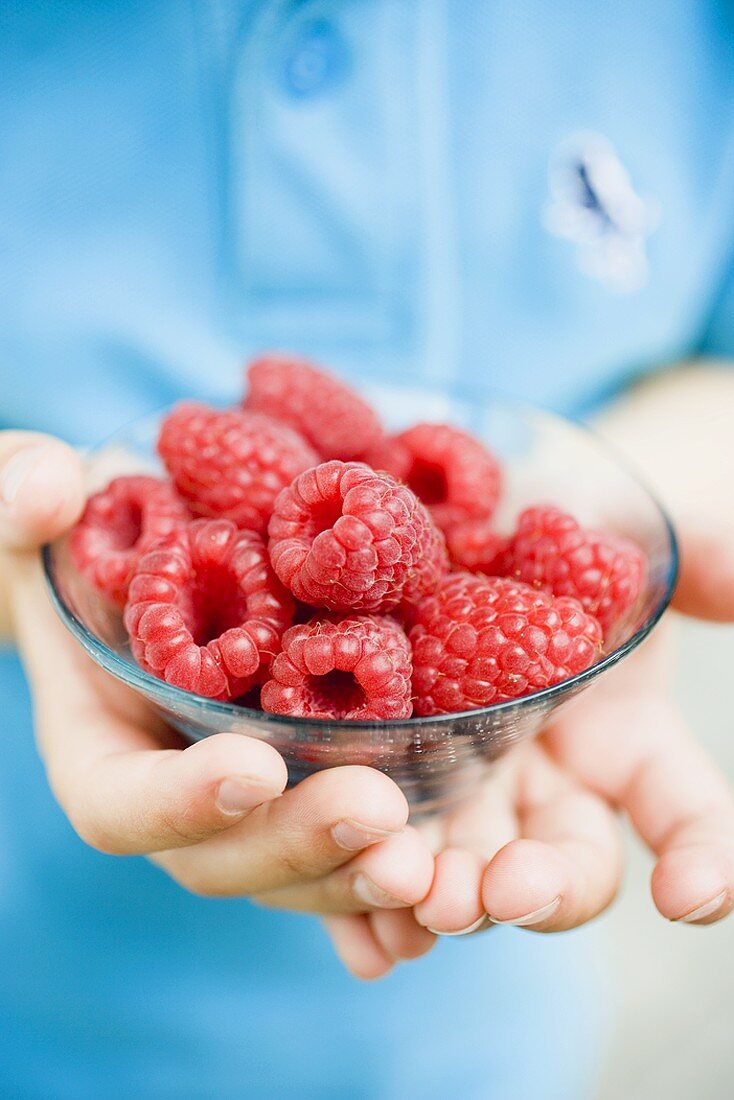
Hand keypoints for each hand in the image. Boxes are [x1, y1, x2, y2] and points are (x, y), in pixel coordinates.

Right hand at [0, 433, 434, 936]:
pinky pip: (358, 836)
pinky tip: (458, 864)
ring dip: (364, 871)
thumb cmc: (87, 531)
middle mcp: (178, 789)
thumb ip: (20, 492)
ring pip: (302, 867)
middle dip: (298, 844)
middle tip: (378, 813)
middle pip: (227, 856)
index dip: (177, 802)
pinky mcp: (321, 773)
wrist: (162, 551)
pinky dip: (404, 854)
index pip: (119, 802)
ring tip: (431, 856)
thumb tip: (50, 489)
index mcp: (100, 739)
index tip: (251, 766)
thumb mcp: (33, 501)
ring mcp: (255, 792)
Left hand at [327, 364, 733, 977]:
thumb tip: (732, 571)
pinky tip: (359, 927)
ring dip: (444, 894)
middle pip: (560, 867)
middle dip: (537, 889)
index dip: (704, 862)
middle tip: (502, 888)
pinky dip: (370, 896)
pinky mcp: (387, 774)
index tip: (686, 894)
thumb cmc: (562, 517)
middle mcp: (551, 782)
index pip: (684, 814)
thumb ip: (697, 555)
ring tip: (414, 886)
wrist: (460, 522)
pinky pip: (382, 848)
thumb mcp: (631, 530)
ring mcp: (466, 786)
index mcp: (628, 741)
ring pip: (466, 867)